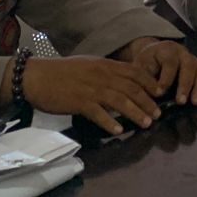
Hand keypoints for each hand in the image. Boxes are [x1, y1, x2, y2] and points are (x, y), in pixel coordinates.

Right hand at [18, 55, 162, 137]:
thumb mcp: (89, 65)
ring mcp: (91, 89)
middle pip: (131, 88)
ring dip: (136, 113)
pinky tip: (118, 131)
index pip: (134, 72)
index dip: (150, 83)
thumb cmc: (62, 72)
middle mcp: (101, 75)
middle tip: (158, 114)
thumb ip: (106, 71)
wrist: (36, 76)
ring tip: (147, 123)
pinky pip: (98, 113)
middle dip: (148, 101)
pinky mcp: (79, 102)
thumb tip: (123, 80)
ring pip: (120, 101)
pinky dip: (110, 123)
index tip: (160, 93)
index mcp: (105, 65)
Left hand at [117, 38, 196, 105]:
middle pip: (188, 66)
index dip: (166, 78)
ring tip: (196, 102)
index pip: (169, 62)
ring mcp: (193, 58)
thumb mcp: (139, 68)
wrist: (154, 55)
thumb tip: (150, 96)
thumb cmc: (146, 64)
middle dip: (185, 85)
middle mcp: (182, 52)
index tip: (160, 93)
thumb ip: (144, 79)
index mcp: (166, 50)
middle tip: (181, 102)